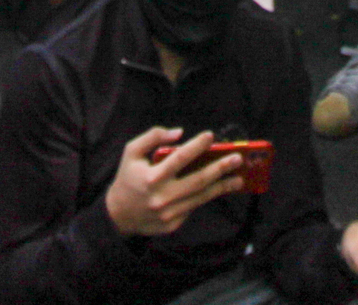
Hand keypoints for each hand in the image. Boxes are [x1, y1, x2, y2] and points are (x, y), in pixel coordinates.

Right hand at [103, 127, 246, 238]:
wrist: (118, 215)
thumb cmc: (128, 178)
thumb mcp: (131, 152)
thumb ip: (153, 137)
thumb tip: (179, 132)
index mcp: (151, 177)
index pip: (179, 158)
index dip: (197, 146)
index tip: (211, 135)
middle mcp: (162, 197)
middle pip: (198, 181)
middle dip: (220, 169)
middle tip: (238, 159)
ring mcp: (169, 214)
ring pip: (201, 197)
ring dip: (222, 187)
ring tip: (239, 178)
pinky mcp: (173, 224)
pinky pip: (193, 207)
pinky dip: (205, 196)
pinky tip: (218, 188)